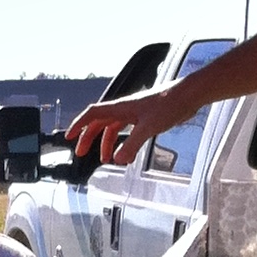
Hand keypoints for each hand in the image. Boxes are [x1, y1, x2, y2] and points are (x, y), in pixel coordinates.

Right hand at [65, 86, 181, 166]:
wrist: (188, 96)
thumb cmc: (170, 103)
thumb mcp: (148, 127)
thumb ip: (132, 145)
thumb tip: (118, 159)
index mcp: (121, 107)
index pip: (92, 114)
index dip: (78, 125)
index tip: (69, 136)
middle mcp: (125, 109)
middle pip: (99, 123)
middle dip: (88, 138)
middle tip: (82, 153)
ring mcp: (134, 113)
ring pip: (113, 128)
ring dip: (106, 143)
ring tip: (106, 159)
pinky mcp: (145, 118)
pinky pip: (127, 131)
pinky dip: (123, 143)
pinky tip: (127, 153)